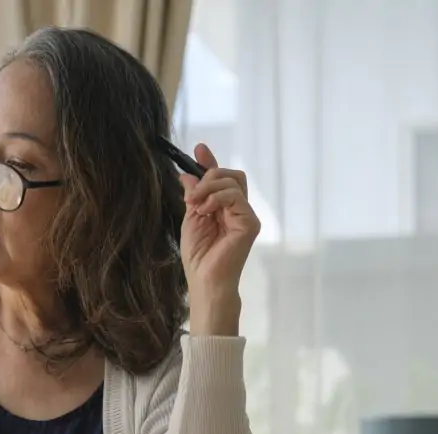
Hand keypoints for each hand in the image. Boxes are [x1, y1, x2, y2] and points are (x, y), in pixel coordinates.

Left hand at [178, 144, 260, 333]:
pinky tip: (205, 211)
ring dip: (209, 187)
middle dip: (209, 176)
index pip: (222, 179)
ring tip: (195, 205)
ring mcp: (246, 215)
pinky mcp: (250, 222)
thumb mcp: (191, 218)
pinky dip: (216, 198)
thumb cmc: (198, 256)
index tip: (199, 149)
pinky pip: (235, 196)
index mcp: (225, 209)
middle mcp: (239, 210)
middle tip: (191, 194)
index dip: (211, 162)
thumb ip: (194, 195)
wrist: (205, 279)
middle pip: (231, 175)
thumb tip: (187, 174)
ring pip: (232, 182)